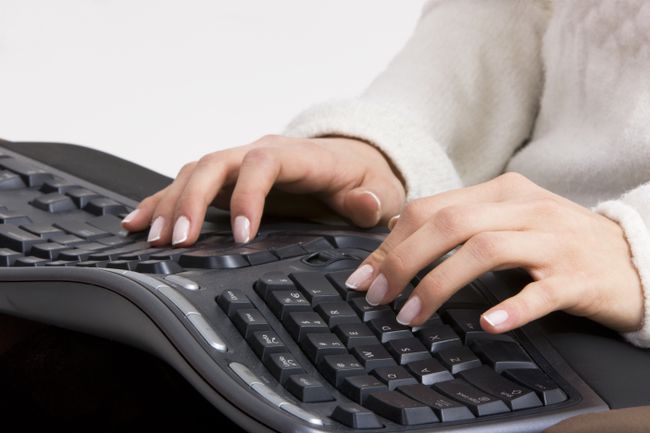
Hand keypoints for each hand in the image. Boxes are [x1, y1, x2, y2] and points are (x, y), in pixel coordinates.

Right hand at [120, 135, 405, 245]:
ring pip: (194, 171)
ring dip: (170, 203)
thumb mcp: (379, 190)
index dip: (249, 195)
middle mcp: (261, 153)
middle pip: (215, 163)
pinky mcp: (226, 179)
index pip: (263, 164)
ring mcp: (240, 163)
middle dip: (192, 200)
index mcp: (297, 156)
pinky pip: (187, 183)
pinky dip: (161, 201)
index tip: (245, 236)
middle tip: (177, 240)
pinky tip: (137, 221)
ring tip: (150, 237)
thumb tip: (365, 205)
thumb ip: (372, 200)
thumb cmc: (360, 176)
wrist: (348, 159)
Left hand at [344, 172, 643, 333]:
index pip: (431, 209)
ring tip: (412, 315)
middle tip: (379, 297)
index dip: (391, 243)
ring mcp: (552, 240)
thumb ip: (457, 221)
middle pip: (450, 225)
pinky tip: (487, 324)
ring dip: (439, 285)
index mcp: (501, 192)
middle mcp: (524, 208)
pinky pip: (540, 291)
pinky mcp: (577, 276)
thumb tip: (396, 231)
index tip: (365, 276)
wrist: (631, 256)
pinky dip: (511, 308)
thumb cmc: (557, 241)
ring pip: (485, 251)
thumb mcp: (506, 220)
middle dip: (403, 262)